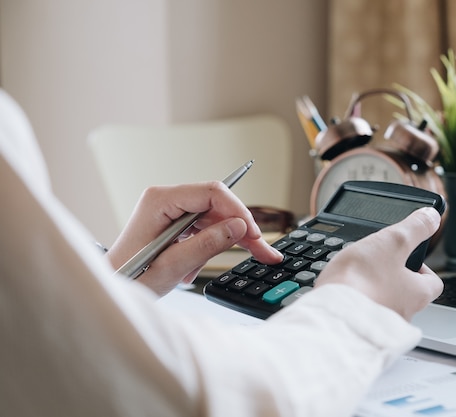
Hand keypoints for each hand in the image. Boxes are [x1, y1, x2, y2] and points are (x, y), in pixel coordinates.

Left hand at [106, 181, 282, 295]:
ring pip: (215, 218)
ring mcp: (170, 212)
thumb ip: (207, 245)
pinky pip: (204, 229)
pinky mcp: (174, 224)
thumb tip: (239, 227)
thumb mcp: (172, 266)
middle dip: (242, 229)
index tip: (254, 234)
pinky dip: (211, 248)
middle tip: (264, 251)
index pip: (211, 193)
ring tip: (236, 263)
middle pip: (217, 206)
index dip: (238, 212)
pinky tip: (198, 267)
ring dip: (227, 242)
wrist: (110, 288)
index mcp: (160, 201)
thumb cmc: (129, 278)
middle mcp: (166, 200)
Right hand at [314, 207, 443, 320]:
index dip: (422, 265)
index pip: (433, 282)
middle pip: (407, 293)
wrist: (330, 313)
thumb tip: (432, 216)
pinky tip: (344, 292)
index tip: (407, 255)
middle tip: (376, 264)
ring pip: (384, 303)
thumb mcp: (392, 242)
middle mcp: (404, 314)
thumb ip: (414, 228)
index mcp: (418, 294)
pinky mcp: (359, 328)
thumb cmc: (362, 281)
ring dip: (373, 291)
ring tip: (356, 277)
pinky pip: (363, 313)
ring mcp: (381, 324)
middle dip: (393, 278)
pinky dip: (357, 302)